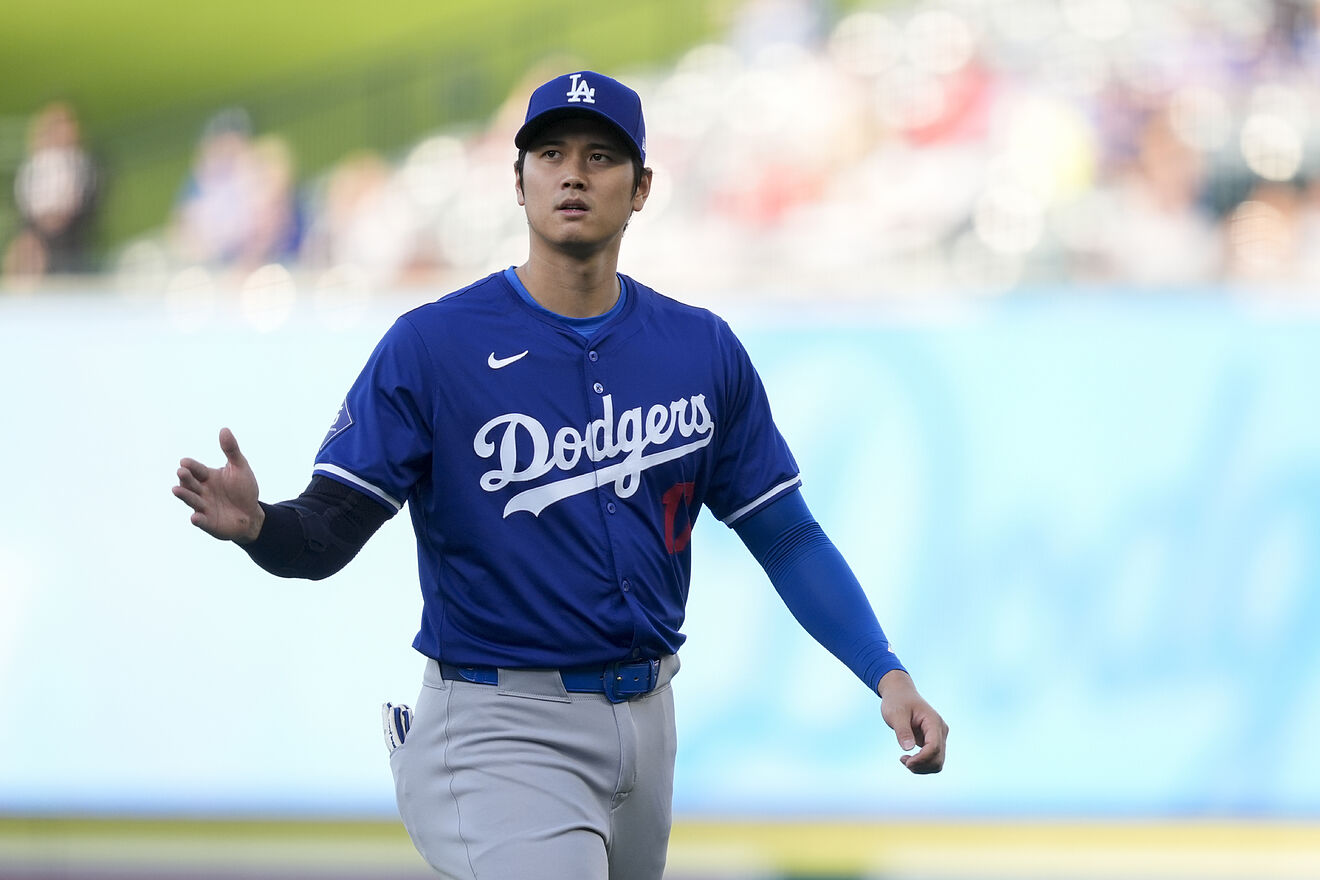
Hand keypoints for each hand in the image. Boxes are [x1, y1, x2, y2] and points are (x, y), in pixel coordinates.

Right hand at [172, 428, 264, 542]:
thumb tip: (224, 429)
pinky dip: (198, 519)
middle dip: (185, 478)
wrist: (251, 515)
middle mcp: (201, 491)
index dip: (191, 466)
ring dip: (184, 495)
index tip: (185, 462)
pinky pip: (202, 521)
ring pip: (192, 500)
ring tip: (176, 490)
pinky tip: (195, 517)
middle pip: (190, 483)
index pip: (196, 469)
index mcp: (207, 477)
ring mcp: (203, 507)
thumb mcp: (240, 468)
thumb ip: (231, 450)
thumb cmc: (244, 490)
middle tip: (181, 472)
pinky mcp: (208, 522)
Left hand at [878, 669, 947, 773]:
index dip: (921, 759)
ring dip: (922, 768)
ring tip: (904, 760)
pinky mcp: (934, 742)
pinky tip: (908, 759)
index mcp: (933, 722)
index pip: (934, 747)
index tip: (905, 761)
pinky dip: (922, 765)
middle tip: (903, 761)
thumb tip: (908, 748)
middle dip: (921, 765)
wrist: (900, 694)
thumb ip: (902, 730)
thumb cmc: (897, 701)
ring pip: (937, 763)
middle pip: (938, 759)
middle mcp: (940, 730)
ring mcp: (939, 737)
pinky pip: (932, 760)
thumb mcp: (896, 714)